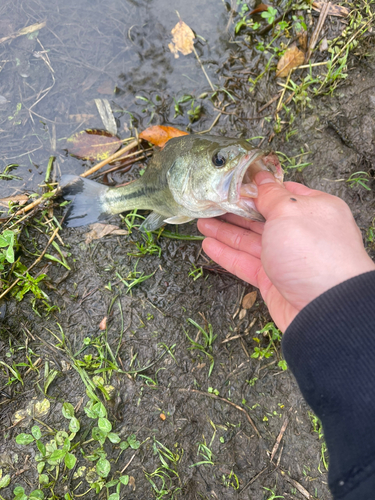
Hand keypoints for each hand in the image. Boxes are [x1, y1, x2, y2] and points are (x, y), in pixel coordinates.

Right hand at [198, 171, 374, 331]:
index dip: (257, 188)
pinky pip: (245, 263)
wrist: (325, 309)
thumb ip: (271, 195)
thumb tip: (261, 177)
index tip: (233, 183)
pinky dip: (227, 254)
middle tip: (211, 203)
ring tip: (202, 222)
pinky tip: (209, 245)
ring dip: (225, 231)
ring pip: (250, 241)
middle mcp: (300, 232)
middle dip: (235, 210)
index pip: (281, 193)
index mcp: (312, 210)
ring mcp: (285, 258)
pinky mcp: (272, 280)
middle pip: (261, 217)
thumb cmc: (313, 253)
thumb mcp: (290, 211)